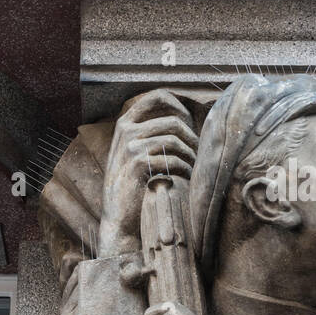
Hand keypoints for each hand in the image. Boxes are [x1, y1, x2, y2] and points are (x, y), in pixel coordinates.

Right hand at [98, 89, 198, 257]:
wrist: (118, 218)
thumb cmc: (133, 185)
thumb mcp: (134, 153)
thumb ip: (150, 133)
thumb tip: (184, 117)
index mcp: (125, 123)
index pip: (157, 96)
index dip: (179, 106)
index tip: (189, 124)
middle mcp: (126, 131)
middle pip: (173, 121)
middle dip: (191, 138)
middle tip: (197, 154)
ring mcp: (131, 147)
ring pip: (175, 141)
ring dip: (190, 156)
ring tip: (191, 168)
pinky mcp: (139, 164)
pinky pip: (173, 159)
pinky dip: (184, 169)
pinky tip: (183, 178)